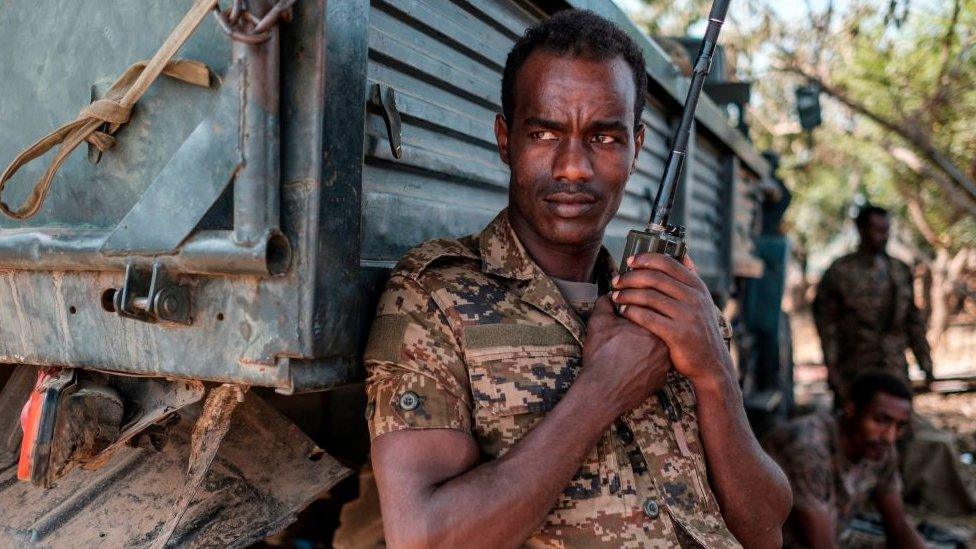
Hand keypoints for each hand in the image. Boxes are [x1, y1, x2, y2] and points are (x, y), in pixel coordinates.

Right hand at [576, 295, 671, 418]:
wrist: (603, 391)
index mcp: (651, 324)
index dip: (631, 310)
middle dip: (641, 328)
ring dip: (646, 345)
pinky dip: (648, 362)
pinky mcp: (663, 378)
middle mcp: (664, 342)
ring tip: (627, 349)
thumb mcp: (598, 323)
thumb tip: (610, 295)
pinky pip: (658, 364)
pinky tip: (633, 363)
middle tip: (624, 334)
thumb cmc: (600, 356)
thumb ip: (605, 303)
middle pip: (654, 327)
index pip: (647, 309)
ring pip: (658, 346)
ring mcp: (666, 362)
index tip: (622, 317)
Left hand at [610, 252, 731, 384]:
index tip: (629, 261)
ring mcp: (687, 316)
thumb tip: (683, 254)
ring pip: (649, 297)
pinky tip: (623, 312)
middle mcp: (694, 298)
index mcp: (697, 286)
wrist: (711, 363)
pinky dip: (632, 312)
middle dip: (630, 277)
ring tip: (615, 296)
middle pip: (655, 278)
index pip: (668, 263)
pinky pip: (649, 318)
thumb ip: (691, 278)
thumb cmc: (699, 329)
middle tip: (616, 281)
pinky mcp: (678, 334)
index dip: (645, 259)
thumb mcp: (702, 301)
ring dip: (628, 294)